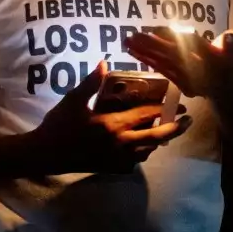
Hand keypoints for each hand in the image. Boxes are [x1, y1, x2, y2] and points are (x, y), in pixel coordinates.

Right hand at [32, 63, 190, 173]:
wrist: (45, 154)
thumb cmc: (58, 125)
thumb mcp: (73, 100)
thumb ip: (91, 83)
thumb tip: (104, 63)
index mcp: (112, 125)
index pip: (145, 115)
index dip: (162, 107)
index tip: (176, 100)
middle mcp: (120, 144)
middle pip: (156, 137)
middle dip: (174, 128)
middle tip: (187, 119)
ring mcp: (117, 159)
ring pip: (148, 151)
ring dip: (159, 140)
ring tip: (166, 130)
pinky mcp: (112, 168)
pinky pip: (135, 161)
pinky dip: (143, 152)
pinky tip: (142, 145)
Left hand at [124, 29, 232, 99]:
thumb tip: (229, 39)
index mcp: (218, 61)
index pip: (194, 47)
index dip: (176, 38)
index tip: (156, 29)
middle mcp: (202, 74)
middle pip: (174, 57)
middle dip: (153, 46)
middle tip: (134, 35)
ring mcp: (189, 81)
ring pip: (164, 64)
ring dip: (144, 53)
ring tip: (127, 41)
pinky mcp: (179, 84)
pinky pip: (161, 70)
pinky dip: (147, 60)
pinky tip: (132, 50)